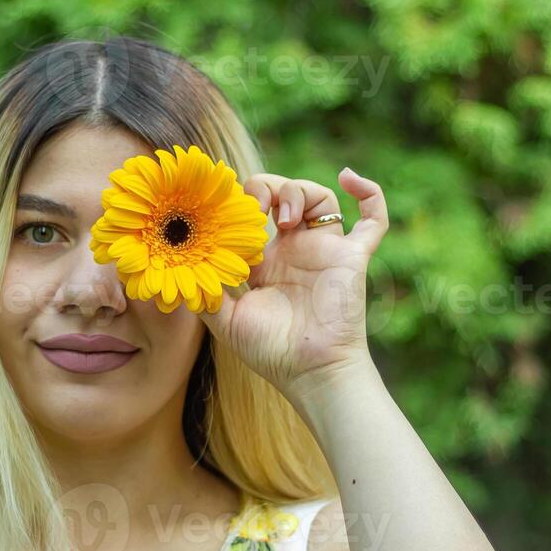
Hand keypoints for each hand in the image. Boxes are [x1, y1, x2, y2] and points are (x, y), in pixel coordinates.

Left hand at [196, 166, 388, 400]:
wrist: (310, 373)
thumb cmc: (270, 352)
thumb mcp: (225, 320)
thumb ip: (204, 293)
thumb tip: (176, 270)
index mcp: (265, 260)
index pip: (252, 212)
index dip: (239, 202)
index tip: (225, 208)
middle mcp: (295, 249)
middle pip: (284, 194)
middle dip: (267, 189)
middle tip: (256, 207)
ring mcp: (326, 251)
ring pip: (320, 198)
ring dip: (299, 192)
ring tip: (283, 218)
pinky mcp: (353, 257)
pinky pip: (374, 220)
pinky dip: (369, 193)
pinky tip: (347, 177)